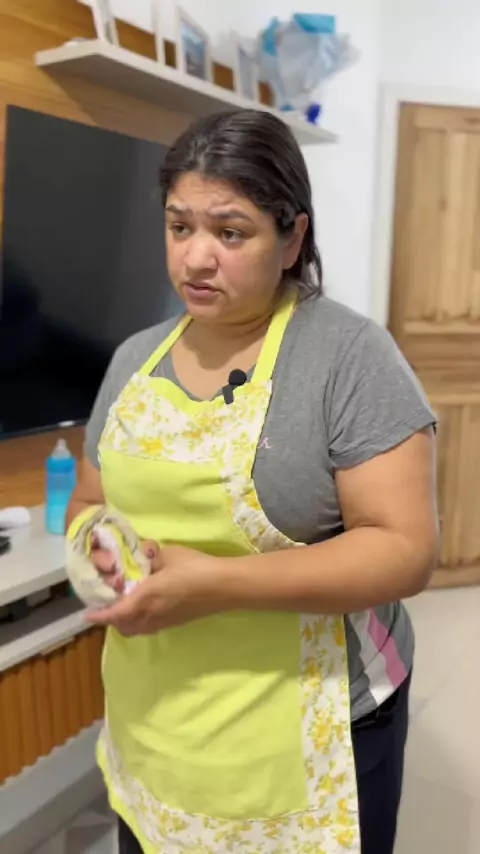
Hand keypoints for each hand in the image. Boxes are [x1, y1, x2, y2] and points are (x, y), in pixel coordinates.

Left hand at [86, 543, 227, 635]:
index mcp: (146, 597)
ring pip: (136, 629)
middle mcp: (151, 614)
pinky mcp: (176, 623)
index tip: (87, 614)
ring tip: (125, 606)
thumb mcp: (169, 554)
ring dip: (126, 622)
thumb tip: (144, 557)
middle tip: (108, 604)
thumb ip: (152, 556)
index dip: (100, 615)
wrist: (224, 587)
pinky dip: (140, 621)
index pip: (116, 612)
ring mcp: (165, 622)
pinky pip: (149, 627)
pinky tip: (147, 605)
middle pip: (123, 626)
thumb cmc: (196, 568)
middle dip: (112, 619)